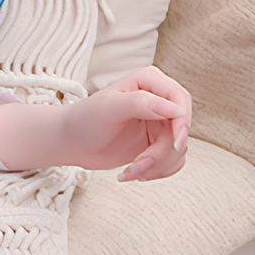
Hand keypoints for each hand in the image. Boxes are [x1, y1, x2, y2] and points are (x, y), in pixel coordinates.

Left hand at [50, 68, 191, 180]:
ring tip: (130, 172)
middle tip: (138, 165)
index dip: (182, 123)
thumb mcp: (109, 107)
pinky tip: (134, 173)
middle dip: (163, 152)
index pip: (180, 101)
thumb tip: (174, 109)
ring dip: (157, 165)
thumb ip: (140, 103)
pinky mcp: (157, 143)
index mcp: (150, 82)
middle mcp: (159, 100)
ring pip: (178, 149)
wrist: (72, 142)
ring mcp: (160, 123)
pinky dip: (157, 171)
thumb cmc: (85, 119)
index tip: (174, 144)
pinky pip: (172, 160)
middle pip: (181, 129)